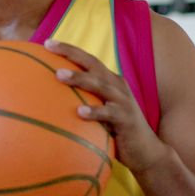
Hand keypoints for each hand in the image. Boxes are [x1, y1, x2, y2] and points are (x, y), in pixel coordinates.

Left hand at [44, 39, 169, 174]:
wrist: (147, 152)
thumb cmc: (116, 133)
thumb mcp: (100, 114)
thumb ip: (83, 103)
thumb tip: (50, 104)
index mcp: (110, 82)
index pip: (88, 60)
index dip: (69, 50)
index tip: (47, 43)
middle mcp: (117, 86)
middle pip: (92, 64)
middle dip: (71, 53)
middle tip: (49, 47)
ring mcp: (123, 101)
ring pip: (99, 84)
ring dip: (79, 78)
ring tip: (58, 75)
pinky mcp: (126, 119)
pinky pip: (109, 113)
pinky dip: (95, 111)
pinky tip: (79, 112)